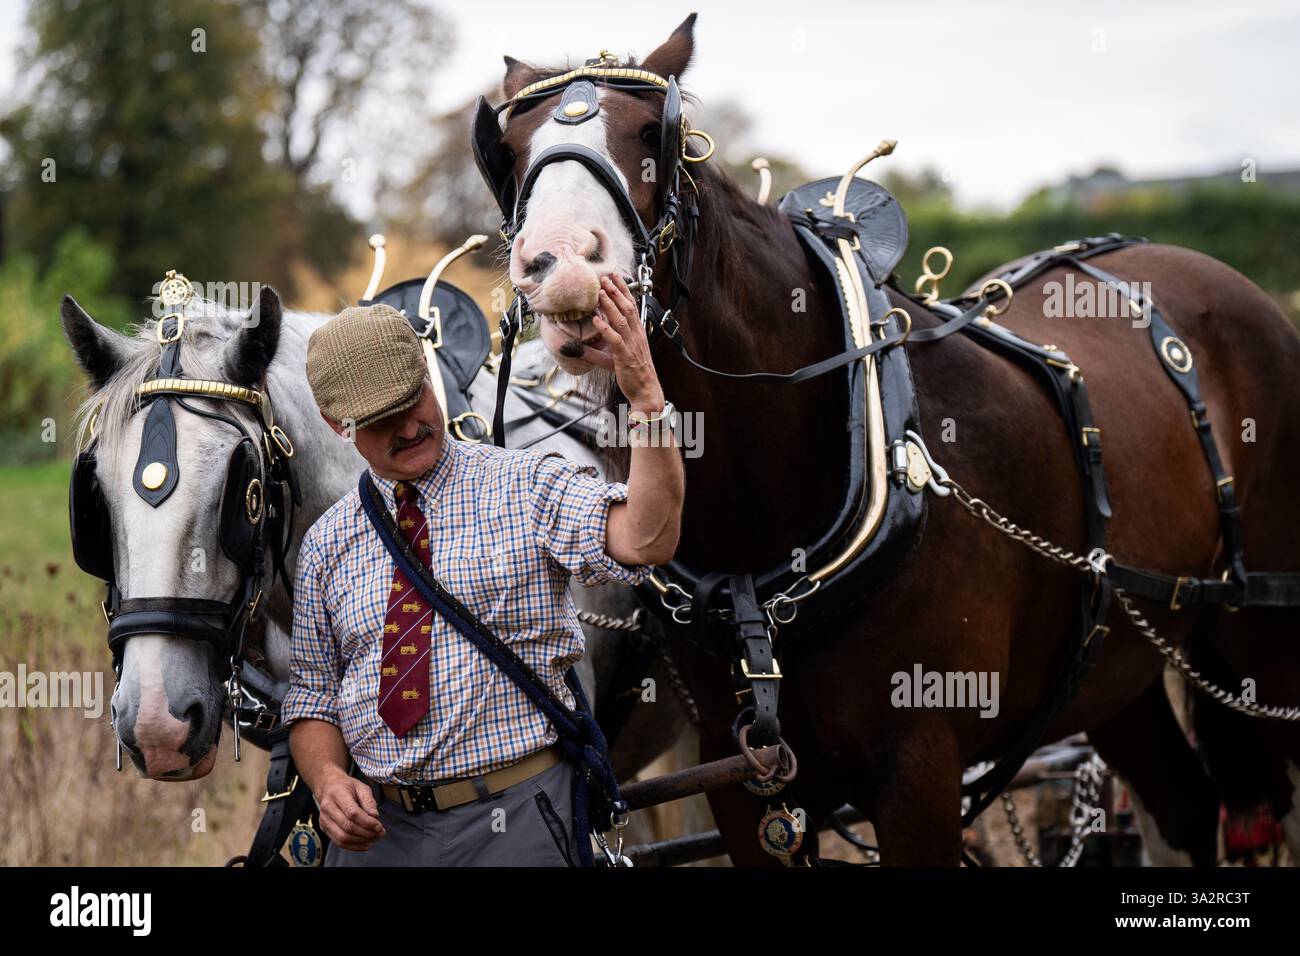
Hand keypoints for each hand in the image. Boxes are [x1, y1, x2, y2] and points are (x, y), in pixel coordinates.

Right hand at [316, 769, 385, 850]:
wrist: (329, 787)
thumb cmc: (348, 787)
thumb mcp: (362, 787)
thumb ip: (369, 801)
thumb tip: (375, 816)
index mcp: (337, 794)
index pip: (352, 812)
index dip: (367, 822)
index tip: (379, 826)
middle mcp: (328, 807)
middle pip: (347, 827)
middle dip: (367, 833)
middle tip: (380, 834)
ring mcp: (324, 819)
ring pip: (342, 837)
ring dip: (361, 841)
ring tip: (375, 839)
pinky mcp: (324, 828)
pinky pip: (339, 842)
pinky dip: (354, 846)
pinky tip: (365, 844)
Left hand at [586, 274, 664, 411]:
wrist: (645, 391)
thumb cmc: (632, 374)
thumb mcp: (610, 359)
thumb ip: (591, 350)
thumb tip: (571, 346)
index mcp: (636, 333)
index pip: (631, 306)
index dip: (623, 290)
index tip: (615, 277)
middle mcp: (635, 336)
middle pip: (627, 308)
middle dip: (616, 291)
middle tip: (606, 277)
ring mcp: (631, 345)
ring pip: (621, 320)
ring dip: (610, 305)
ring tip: (600, 292)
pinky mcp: (625, 356)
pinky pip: (615, 339)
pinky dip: (605, 329)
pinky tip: (596, 320)